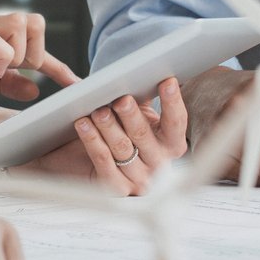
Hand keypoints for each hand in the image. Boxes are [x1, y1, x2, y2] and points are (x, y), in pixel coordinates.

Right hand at [0, 10, 79, 128]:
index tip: (72, 83)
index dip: (55, 63)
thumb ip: (2, 81)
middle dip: (40, 53)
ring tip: (1, 73)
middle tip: (24, 75)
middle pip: (34, 20)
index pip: (29, 38)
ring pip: (22, 23)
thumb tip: (34, 88)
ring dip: (23, 54)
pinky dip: (3, 59)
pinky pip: (0, 39)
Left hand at [19, 77, 189, 193]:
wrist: (84, 161)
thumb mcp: (133, 113)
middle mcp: (159, 164)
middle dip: (132, 115)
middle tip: (121, 100)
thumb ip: (138, 96)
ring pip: (123, 148)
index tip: (167, 81)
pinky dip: (93, 141)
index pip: (176, 123)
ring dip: (109, 126)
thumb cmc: (117, 130)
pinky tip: (83, 124)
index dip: (173, 102)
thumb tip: (139, 72)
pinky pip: (104, 162)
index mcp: (171, 143)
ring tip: (97, 110)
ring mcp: (139, 179)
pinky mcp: (116, 188)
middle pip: (144, 135)